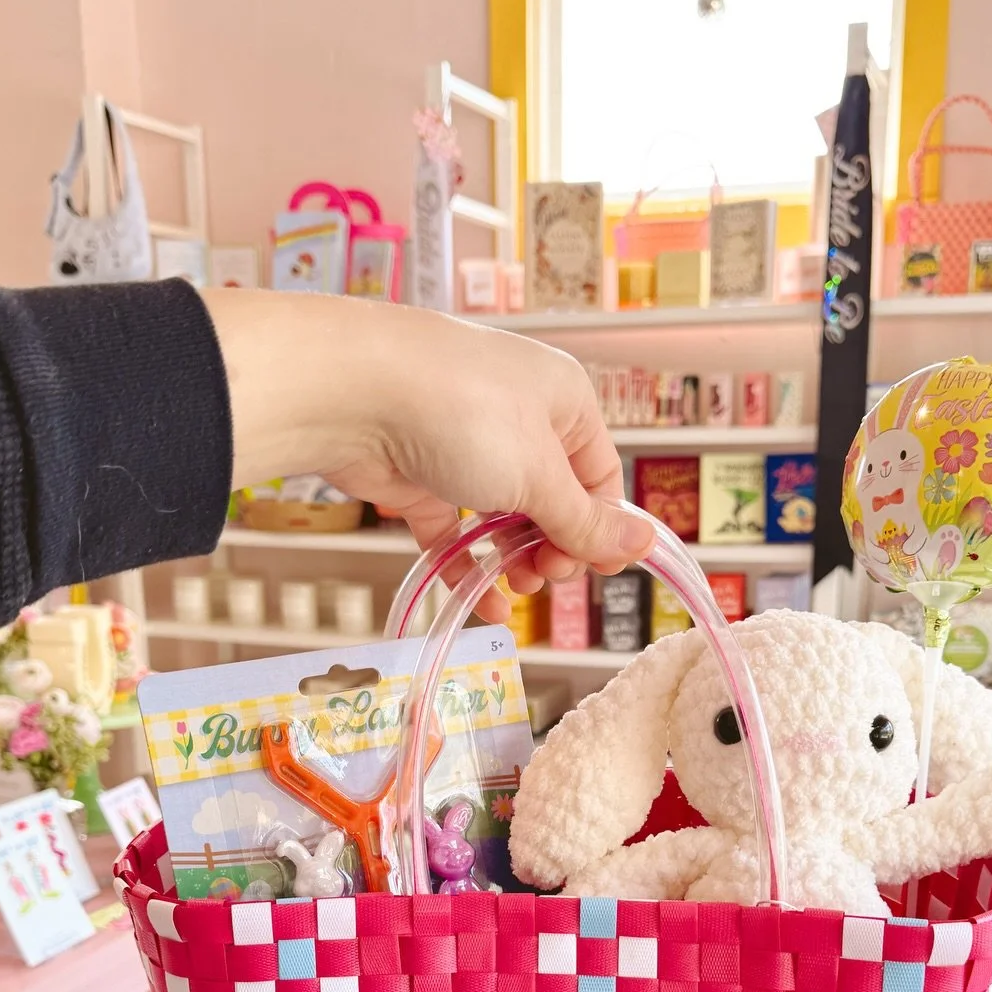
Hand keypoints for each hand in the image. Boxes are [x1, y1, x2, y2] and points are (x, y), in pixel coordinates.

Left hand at [201, 290, 650, 619]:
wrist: (349, 391)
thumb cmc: (457, 411)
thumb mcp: (538, 476)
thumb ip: (585, 522)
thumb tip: (642, 544)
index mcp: (564, 401)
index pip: (599, 477)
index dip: (599, 530)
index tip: (591, 573)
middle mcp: (519, 418)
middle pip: (553, 502)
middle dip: (553, 548)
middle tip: (542, 577)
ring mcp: (465, 447)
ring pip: (505, 518)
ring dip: (514, 561)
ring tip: (512, 588)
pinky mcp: (421, 476)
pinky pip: (457, 530)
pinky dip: (469, 565)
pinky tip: (480, 600)